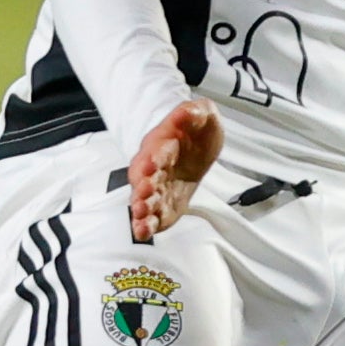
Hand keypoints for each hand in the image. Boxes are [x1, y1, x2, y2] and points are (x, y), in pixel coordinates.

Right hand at [128, 100, 221, 243]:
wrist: (196, 147)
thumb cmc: (196, 131)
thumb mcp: (203, 115)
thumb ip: (194, 113)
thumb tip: (186, 112)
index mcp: (163, 143)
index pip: (156, 150)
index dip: (153, 158)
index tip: (151, 165)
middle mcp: (154, 167)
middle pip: (143, 177)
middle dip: (142, 186)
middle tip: (143, 194)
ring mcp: (156, 188)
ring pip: (143, 198)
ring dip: (141, 207)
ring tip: (140, 215)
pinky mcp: (163, 205)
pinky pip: (152, 216)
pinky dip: (146, 225)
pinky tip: (143, 232)